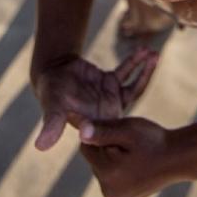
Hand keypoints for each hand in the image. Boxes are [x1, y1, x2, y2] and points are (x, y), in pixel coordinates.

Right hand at [33, 48, 157, 150]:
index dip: (136, 116)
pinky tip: (143, 50)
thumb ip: (52, 125)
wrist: (50, 75)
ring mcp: (111, 96)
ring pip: (134, 85)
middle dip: (146, 80)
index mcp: (99, 122)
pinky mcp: (110, 82)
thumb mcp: (54, 109)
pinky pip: (127, 72)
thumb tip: (40, 146)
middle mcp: (108, 112)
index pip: (121, 123)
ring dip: (144, 70)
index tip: (148, 103)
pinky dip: (135, 62)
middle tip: (156, 61)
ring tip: (154, 54)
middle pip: (134, 97)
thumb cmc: (51, 94)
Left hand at [78, 116, 172, 196]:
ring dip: (112, 160)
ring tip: (134, 155)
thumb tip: (80, 131)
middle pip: (94, 160)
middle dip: (106, 149)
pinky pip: (110, 180)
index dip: (101, 136)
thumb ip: (102, 131)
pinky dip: (118, 171)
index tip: (120, 134)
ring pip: (102, 170)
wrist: (178, 158)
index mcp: (108, 173)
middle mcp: (108, 191)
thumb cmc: (154, 140)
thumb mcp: (128, 130)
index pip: (86, 147)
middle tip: (130, 145)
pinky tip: (134, 165)